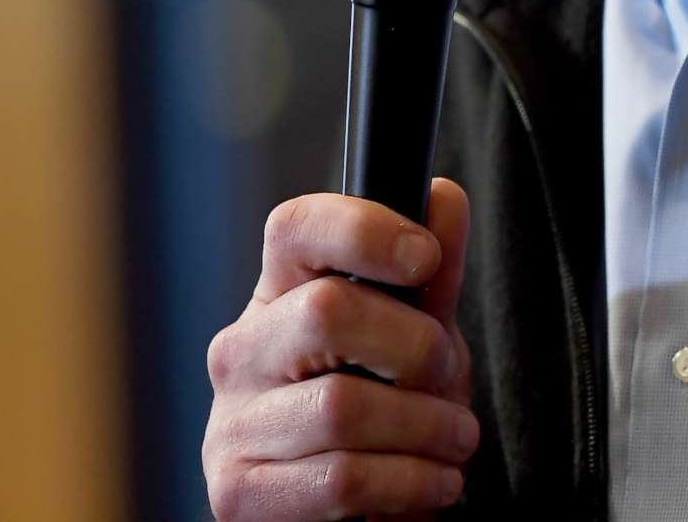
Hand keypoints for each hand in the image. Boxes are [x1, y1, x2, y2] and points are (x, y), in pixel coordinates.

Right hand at [204, 180, 477, 519]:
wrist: (349, 510)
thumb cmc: (381, 407)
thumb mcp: (415, 335)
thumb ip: (430, 276)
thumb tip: (442, 197)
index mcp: (278, 295)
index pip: (294, 228)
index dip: (363, 229)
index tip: (424, 256)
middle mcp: (241, 351)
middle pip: (326, 311)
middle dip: (415, 346)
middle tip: (448, 376)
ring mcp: (231, 423)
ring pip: (341, 407)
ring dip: (427, 428)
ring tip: (456, 440)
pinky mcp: (237, 493)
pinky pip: (340, 480)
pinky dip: (409, 484)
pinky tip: (433, 482)